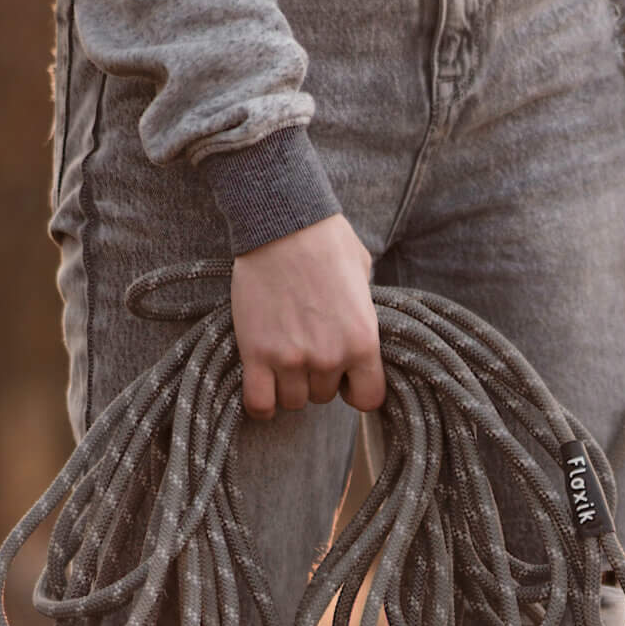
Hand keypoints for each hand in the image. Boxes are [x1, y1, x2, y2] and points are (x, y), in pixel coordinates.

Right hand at [229, 213, 385, 418]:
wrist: (282, 222)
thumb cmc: (326, 241)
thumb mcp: (363, 278)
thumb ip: (364, 314)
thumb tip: (360, 330)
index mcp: (362, 341)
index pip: (368, 399)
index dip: (355, 389)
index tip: (345, 377)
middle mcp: (329, 357)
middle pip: (323, 397)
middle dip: (316, 378)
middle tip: (306, 348)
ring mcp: (291, 357)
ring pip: (292, 401)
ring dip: (288, 385)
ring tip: (284, 357)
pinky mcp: (256, 353)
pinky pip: (259, 403)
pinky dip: (261, 403)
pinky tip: (262, 384)